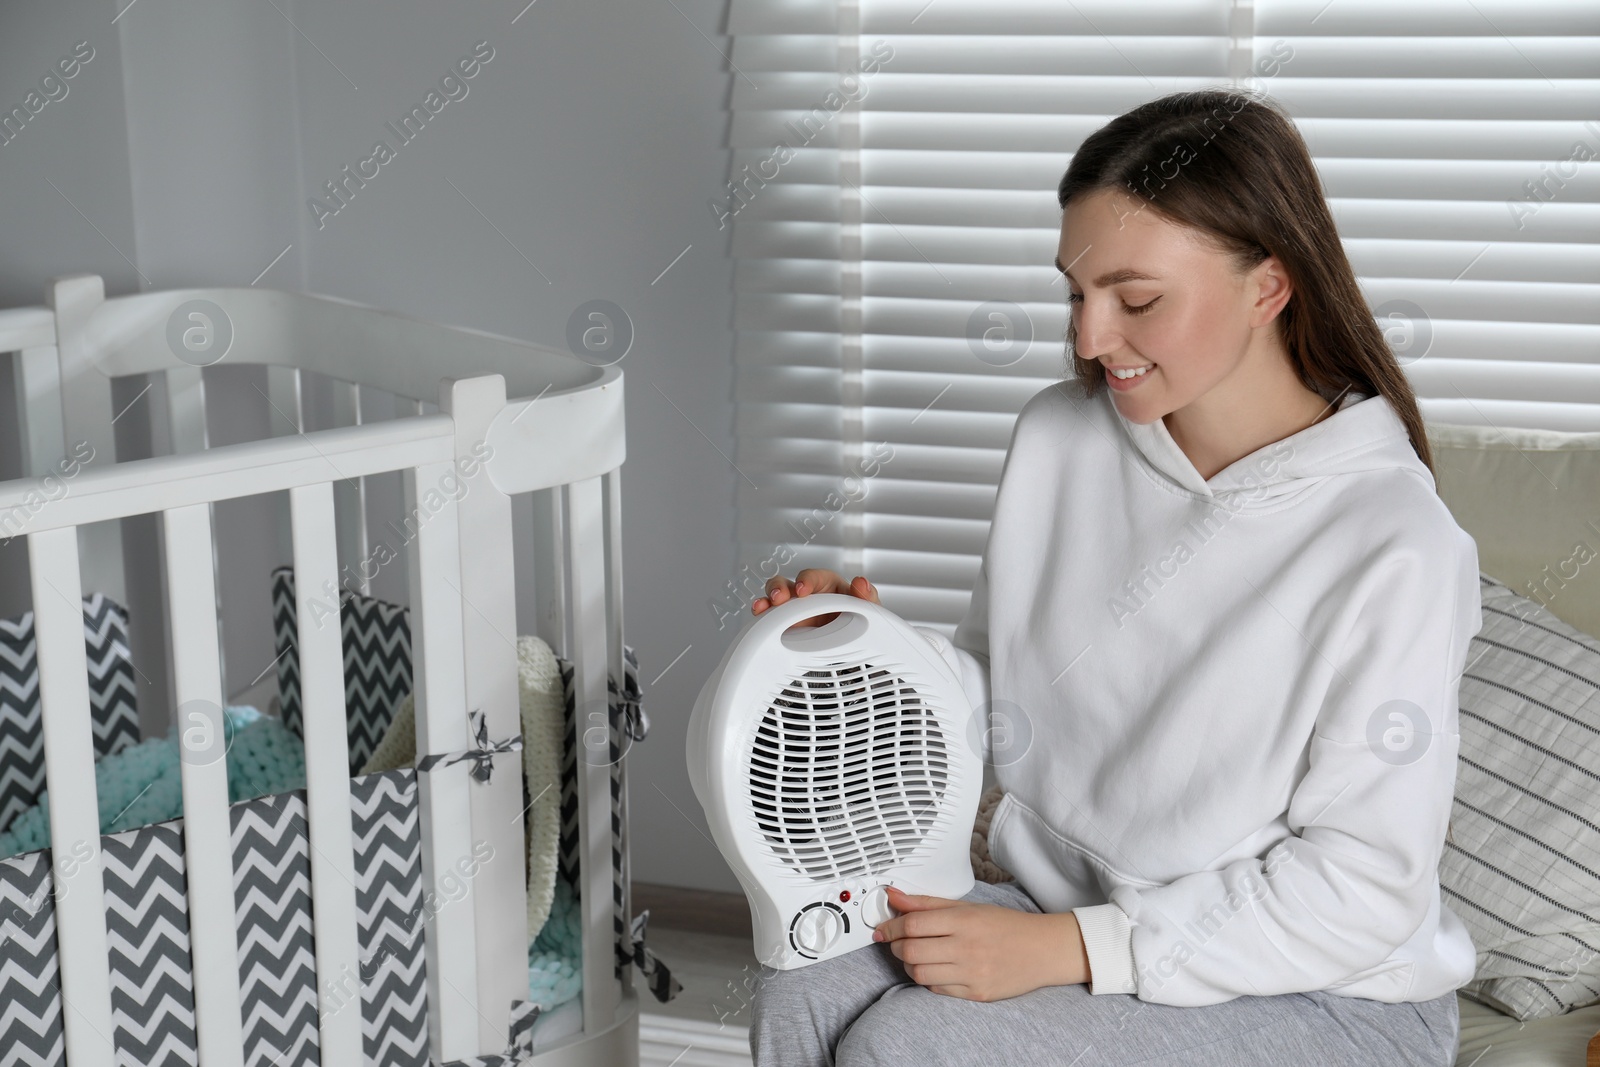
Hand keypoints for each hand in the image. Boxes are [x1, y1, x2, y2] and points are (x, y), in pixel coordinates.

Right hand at [751, 569, 880, 629]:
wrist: (853, 653)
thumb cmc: (859, 621)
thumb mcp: (868, 609)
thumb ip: (867, 596)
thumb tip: (861, 582)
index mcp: (826, 586)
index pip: (812, 577)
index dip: (806, 581)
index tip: (803, 589)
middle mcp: (805, 596)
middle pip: (786, 584)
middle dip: (779, 588)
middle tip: (780, 598)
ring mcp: (792, 611)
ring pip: (772, 599)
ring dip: (766, 600)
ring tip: (763, 607)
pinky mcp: (782, 627)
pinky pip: (768, 620)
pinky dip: (761, 618)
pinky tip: (758, 619)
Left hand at [870, 885, 1090, 1001]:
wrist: (1043, 950)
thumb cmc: (1006, 926)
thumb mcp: (968, 906)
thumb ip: (927, 903)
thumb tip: (894, 896)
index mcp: (964, 920)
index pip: (913, 924)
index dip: (891, 926)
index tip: (883, 927)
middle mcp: (967, 948)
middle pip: (910, 951)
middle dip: (895, 946)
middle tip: (897, 941)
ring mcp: (972, 973)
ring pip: (919, 974)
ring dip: (909, 965)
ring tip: (916, 956)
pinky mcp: (976, 994)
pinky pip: (937, 990)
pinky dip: (928, 980)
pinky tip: (936, 969)